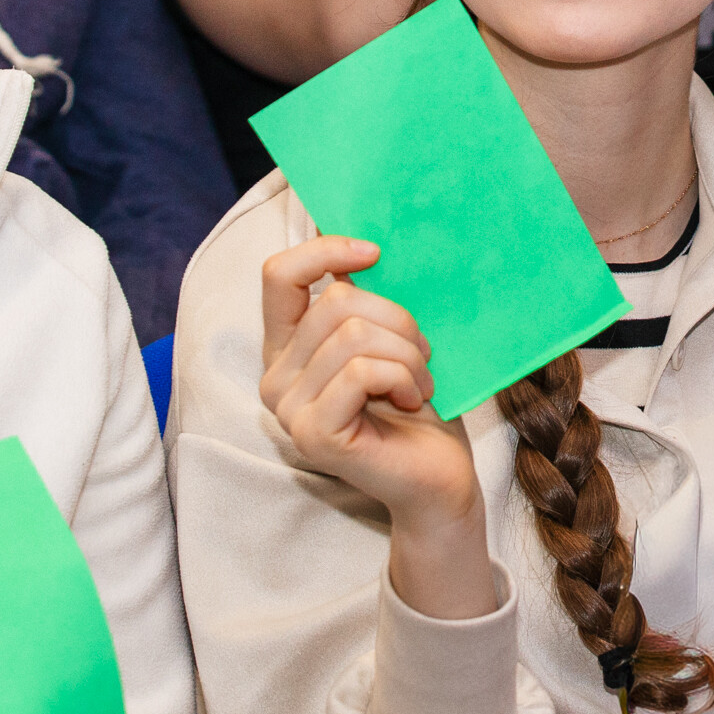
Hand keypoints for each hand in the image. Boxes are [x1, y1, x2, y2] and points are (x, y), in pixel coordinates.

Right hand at [259, 236, 481, 534]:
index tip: (375, 253)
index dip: (325, 251)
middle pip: (334, 303)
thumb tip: (363, 238)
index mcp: (286, 348)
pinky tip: (412, 400)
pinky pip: (362, 372)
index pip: (278, 275)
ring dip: (408, 354)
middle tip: (422, 353)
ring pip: (354, 336)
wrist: (438, 476)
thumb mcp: (386, 338)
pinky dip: (403, 378)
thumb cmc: (415, 403)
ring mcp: (289, 410)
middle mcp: (275, 378)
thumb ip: (362, 299)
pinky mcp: (314, 434)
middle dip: (398, 320)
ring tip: (420, 381)